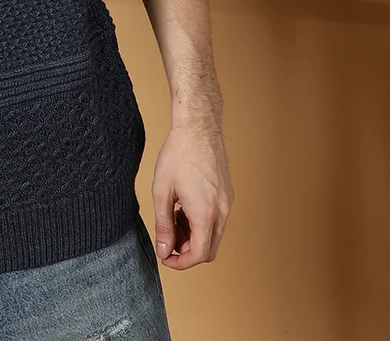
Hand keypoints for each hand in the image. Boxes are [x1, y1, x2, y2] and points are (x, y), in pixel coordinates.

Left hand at [151, 121, 233, 268]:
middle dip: (187, 251)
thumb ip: (163, 225)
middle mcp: (221, 212)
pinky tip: (184, 206)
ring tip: (173, 217)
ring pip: (213, 235)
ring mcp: (227, 203)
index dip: (180, 263)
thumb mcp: (162, 191)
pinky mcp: (227, 194)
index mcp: (205, 213)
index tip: (165, 256)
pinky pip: (217, 220)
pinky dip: (201, 222)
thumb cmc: (178, 154)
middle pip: (209, 250)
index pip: (198, 255)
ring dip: (194, 236)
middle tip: (167, 238)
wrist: (198, 127)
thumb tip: (163, 250)